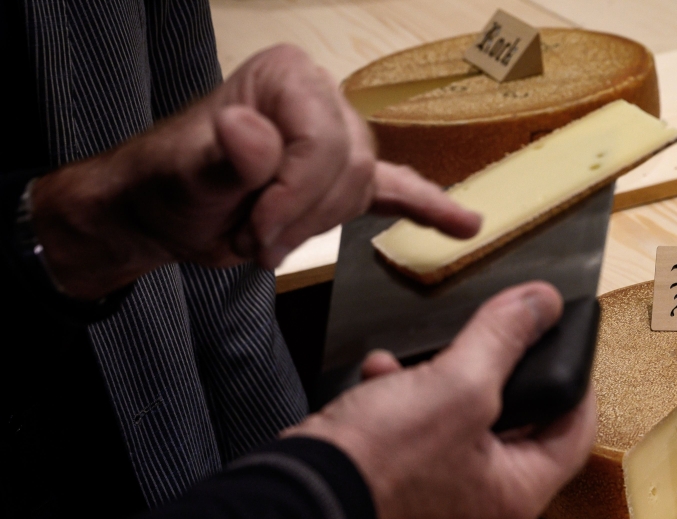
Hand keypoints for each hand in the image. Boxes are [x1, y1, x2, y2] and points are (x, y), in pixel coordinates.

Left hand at [30, 44, 479, 299]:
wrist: (169, 210)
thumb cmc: (171, 183)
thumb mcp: (187, 173)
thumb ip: (224, 157)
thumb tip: (252, 132)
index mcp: (287, 78)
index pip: (324, 140)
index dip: (296, 194)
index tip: (257, 229)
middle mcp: (322, 99)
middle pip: (348, 168)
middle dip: (303, 216)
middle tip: (255, 240)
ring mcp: (339, 139)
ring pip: (361, 191)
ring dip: (316, 227)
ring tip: (268, 239)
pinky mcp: (345, 179)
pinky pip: (398, 191)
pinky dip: (429, 208)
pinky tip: (465, 225)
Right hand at [284, 282, 596, 518]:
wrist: (296, 501)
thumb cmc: (380, 463)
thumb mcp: (457, 383)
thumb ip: (504, 338)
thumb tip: (542, 303)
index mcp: (515, 494)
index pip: (574, 435)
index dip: (579, 385)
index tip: (570, 349)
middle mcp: (481, 508)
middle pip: (515, 428)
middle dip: (496, 375)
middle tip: (496, 341)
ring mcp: (437, 505)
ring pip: (461, 428)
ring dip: (443, 383)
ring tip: (422, 356)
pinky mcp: (397, 494)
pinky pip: (417, 440)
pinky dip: (405, 402)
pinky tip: (380, 376)